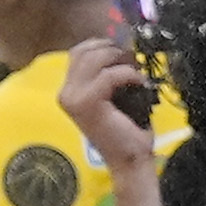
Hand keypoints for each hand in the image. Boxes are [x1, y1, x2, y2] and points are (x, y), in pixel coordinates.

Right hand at [55, 31, 158, 180]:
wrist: (130, 160)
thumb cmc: (126, 129)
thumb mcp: (114, 95)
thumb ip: (108, 72)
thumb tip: (122, 46)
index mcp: (69, 90)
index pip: (79, 52)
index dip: (102, 45)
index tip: (123, 52)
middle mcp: (65, 92)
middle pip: (85, 51)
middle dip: (112, 49)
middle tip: (133, 60)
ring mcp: (73, 98)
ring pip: (94, 59)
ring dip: (120, 59)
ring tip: (135, 71)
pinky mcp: (87, 103)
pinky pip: (109, 75)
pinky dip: (128, 74)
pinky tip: (139, 83)